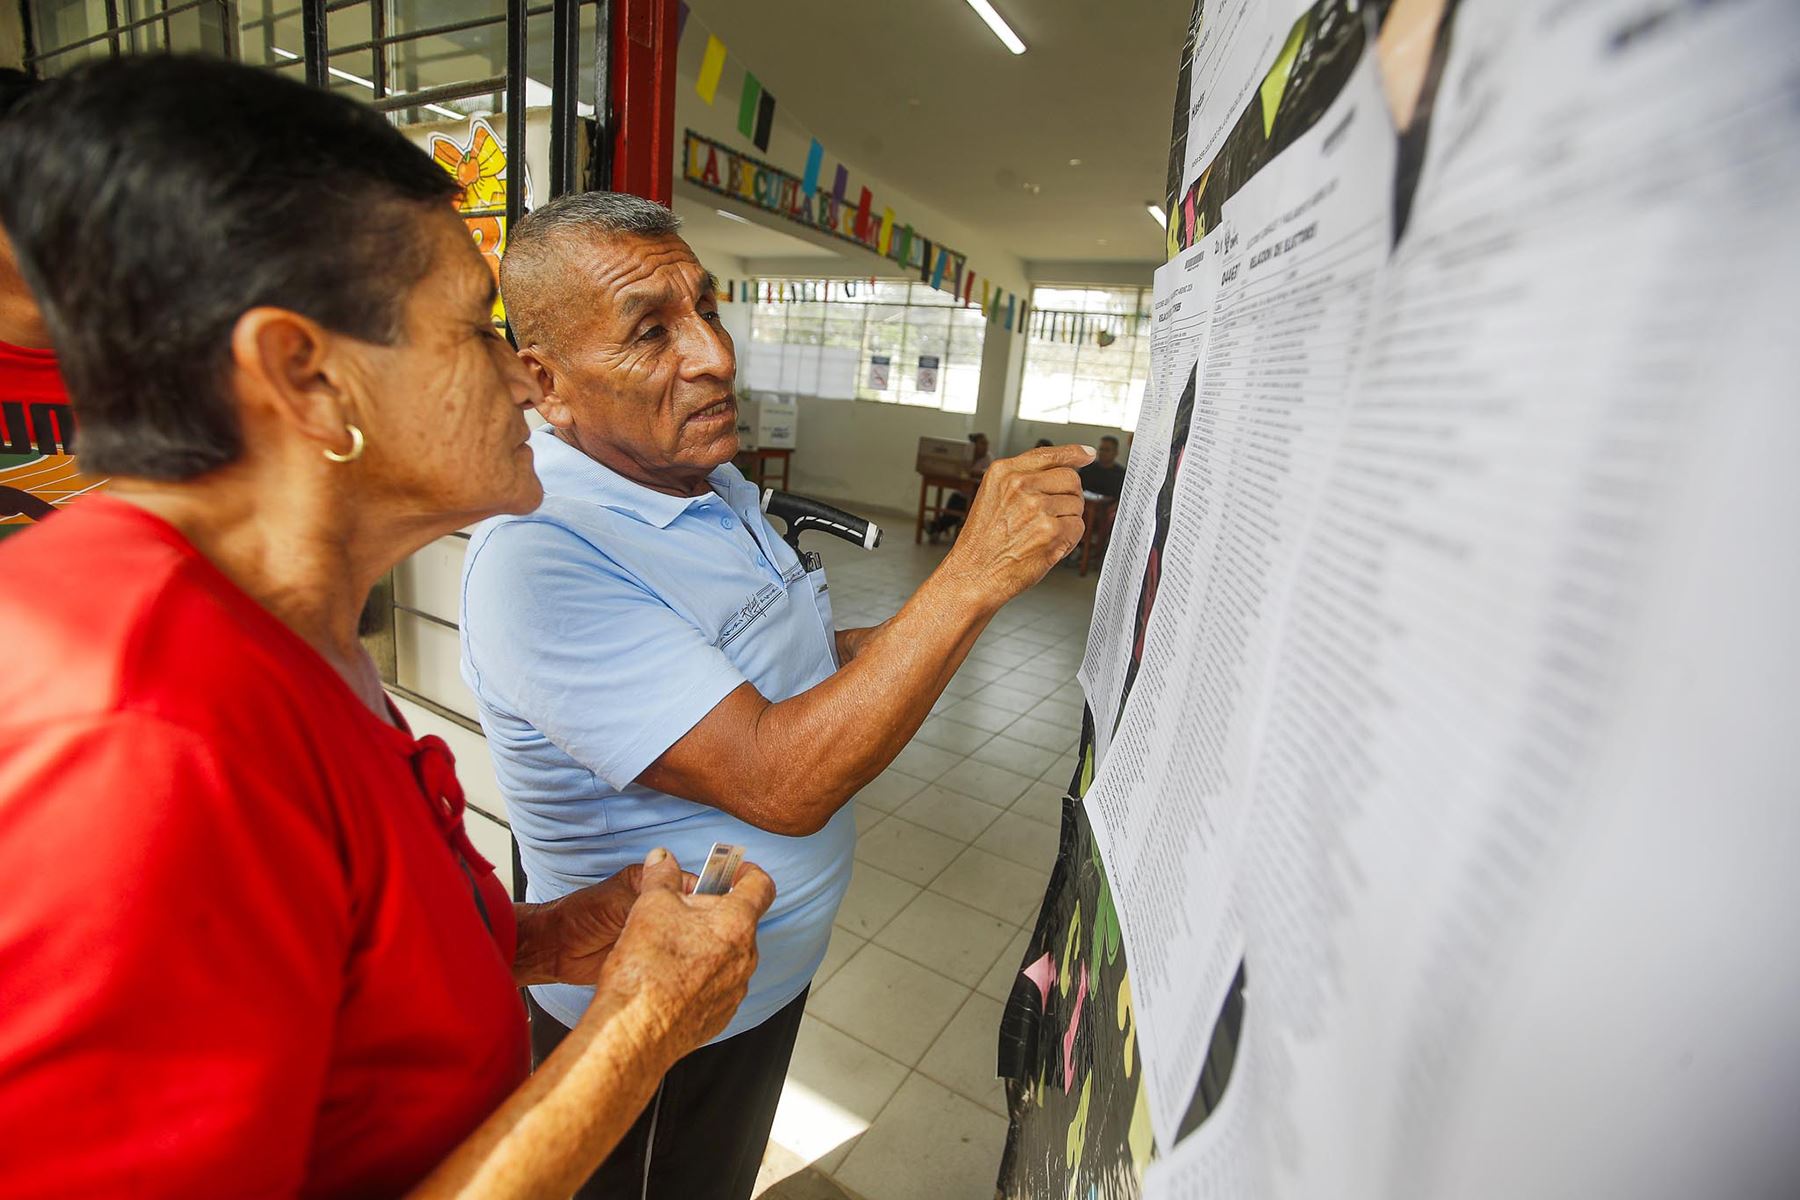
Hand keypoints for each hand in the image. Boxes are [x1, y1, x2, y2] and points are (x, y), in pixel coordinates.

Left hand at [536, 862, 698, 985]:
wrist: (555, 950)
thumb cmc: (578, 917)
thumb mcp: (618, 902)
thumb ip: (649, 902)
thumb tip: (683, 904)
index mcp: (648, 883)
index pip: (689, 886)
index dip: (707, 897)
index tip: (723, 911)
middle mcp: (654, 907)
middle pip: (691, 914)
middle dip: (702, 926)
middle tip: (714, 938)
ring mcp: (653, 933)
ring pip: (682, 938)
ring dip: (690, 947)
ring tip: (702, 956)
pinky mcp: (648, 957)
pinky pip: (670, 959)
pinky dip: (678, 965)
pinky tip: (687, 969)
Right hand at [589, 848, 775, 1059]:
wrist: (635, 1030)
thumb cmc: (647, 967)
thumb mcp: (650, 905)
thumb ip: (662, 876)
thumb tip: (662, 858)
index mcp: (736, 923)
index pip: (761, 886)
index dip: (748, 872)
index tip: (735, 871)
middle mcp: (745, 958)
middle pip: (739, 923)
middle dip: (714, 913)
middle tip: (681, 911)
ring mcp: (735, 990)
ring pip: (728, 957)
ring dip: (707, 946)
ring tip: (669, 948)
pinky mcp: (720, 1016)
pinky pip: (717, 987)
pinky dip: (699, 978)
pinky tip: (669, 979)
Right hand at [941, 444, 1093, 606]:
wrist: (972, 575)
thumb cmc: (982, 543)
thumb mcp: (993, 497)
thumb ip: (1022, 481)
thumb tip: (1063, 472)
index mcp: (1004, 472)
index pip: (1049, 454)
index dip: (1073, 453)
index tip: (1087, 454)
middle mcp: (1020, 485)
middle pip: (1071, 479)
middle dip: (1068, 497)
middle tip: (1051, 516)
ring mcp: (1037, 507)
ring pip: (1077, 505)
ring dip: (1066, 521)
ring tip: (1040, 534)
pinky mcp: (1051, 531)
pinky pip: (1078, 527)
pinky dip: (1069, 539)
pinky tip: (1047, 546)